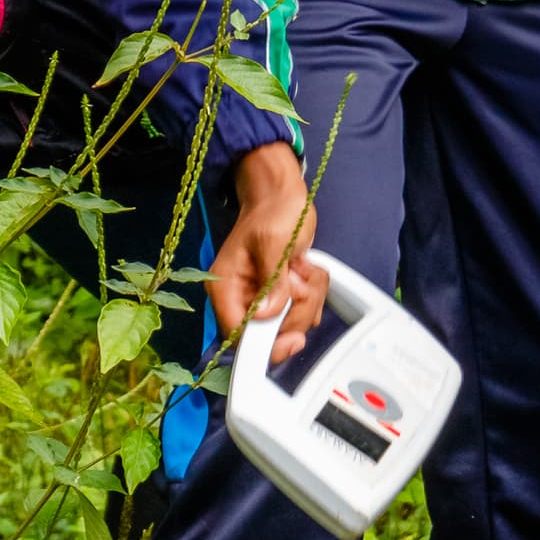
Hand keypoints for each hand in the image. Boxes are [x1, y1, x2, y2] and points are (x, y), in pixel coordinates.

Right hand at [202, 142, 329, 367]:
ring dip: (308, 296)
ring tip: (301, 268)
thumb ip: (272, 281)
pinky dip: (313, 291)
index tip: (293, 337)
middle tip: (299, 281)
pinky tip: (305, 269)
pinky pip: (303, 309)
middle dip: (295, 310)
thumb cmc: (272, 210)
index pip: (238, 335)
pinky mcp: (280, 294)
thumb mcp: (274, 243)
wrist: (281, 194)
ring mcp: (262, 297)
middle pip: (271, 334)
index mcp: (226, 287)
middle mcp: (240, 297)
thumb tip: (267, 314)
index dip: (266, 345)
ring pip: (292, 322)